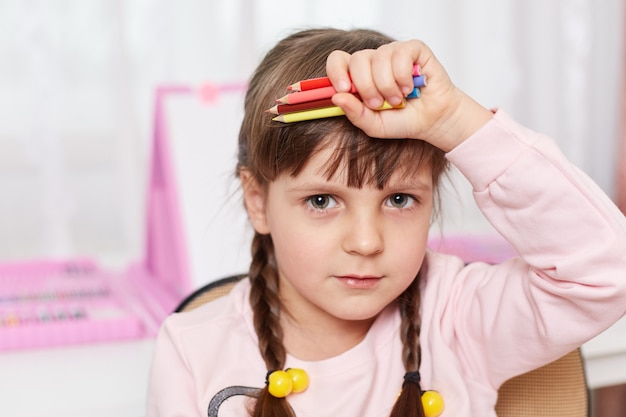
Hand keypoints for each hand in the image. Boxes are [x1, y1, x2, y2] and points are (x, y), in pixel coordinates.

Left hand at [326, 39, 492, 151]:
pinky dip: (403, 76)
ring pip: (379, 58)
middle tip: (379, 104)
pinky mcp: (413, 49)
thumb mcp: (374, 125)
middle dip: (366, 86)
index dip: (336, 71)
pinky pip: (400, 54)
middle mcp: (374, 60)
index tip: (344, 89)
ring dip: (388, 85)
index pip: (338, 60)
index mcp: (359, 75)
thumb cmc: (402, 121)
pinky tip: (409, 87)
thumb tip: (336, 97)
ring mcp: (393, 52)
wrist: (432, 121)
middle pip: (358, 60)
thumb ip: (354, 113)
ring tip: (397, 99)